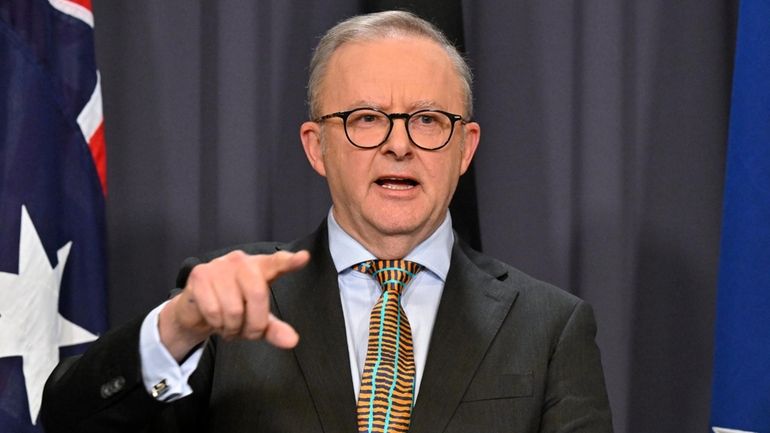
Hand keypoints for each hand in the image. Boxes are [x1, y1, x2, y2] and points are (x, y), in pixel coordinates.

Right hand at [158, 249, 309, 360]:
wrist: (196, 309)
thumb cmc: (232, 308)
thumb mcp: (256, 319)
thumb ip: (274, 329)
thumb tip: (292, 341)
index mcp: (260, 267)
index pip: (277, 263)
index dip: (290, 261)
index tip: (304, 258)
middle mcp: (241, 262)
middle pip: (257, 294)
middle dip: (254, 323)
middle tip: (248, 333)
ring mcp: (219, 266)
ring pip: (234, 308)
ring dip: (233, 328)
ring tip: (229, 325)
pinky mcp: (199, 275)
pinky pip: (214, 310)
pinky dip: (216, 324)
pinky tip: (215, 321)